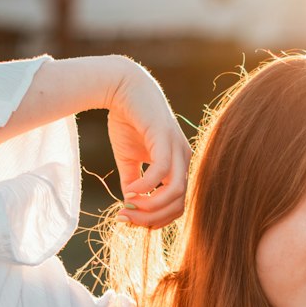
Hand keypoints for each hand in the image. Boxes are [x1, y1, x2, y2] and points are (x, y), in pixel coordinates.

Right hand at [108, 61, 191, 228]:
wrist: (122, 87)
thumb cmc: (127, 121)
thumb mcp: (129, 159)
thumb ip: (133, 182)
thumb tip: (130, 206)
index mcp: (178, 165)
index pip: (177, 205)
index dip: (155, 219)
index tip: (128, 219)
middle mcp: (183, 159)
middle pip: (178, 204)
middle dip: (151, 218)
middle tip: (125, 217)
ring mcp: (177, 148)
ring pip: (175, 192)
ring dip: (151, 206)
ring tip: (129, 204)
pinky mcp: (165, 137)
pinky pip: (162, 172)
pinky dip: (146, 186)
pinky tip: (130, 188)